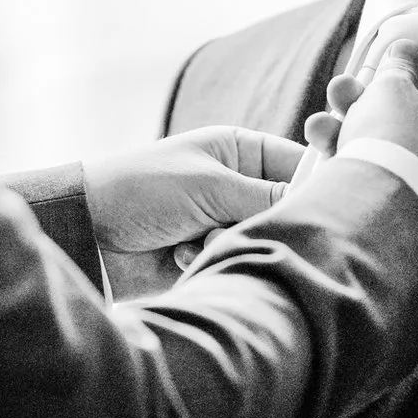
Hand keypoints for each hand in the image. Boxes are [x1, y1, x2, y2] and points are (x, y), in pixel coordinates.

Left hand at [82, 126, 306, 253]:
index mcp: (242, 153)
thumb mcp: (210, 185)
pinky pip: (236, 264)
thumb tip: (320, 205)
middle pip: (288, 210)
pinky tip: (181, 257)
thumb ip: (268, 196)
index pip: (302, 164)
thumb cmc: (144, 190)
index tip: (329, 203)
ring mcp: (225, 223)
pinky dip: (211, 262)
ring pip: (262, 242)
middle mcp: (240, 187)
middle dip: (266, 222)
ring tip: (198, 240)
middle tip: (240, 224)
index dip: (319, 183)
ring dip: (231, 244)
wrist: (88, 231)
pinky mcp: (210, 258)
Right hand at [328, 38, 417, 198]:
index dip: (400, 80)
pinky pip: (374, 172)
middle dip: (360, 103)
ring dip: (345, 129)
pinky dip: (349, 159)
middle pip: (401, 117)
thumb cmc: (392, 132)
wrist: (376, 201)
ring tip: (318, 127)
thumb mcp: (392, 85)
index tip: (375, 78)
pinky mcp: (400, 203)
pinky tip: (323, 151)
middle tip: (337, 93)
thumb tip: (407, 46)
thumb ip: (399, 63)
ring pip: (381, 145)